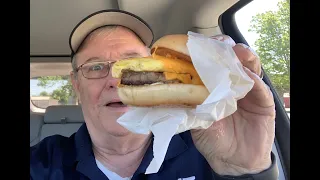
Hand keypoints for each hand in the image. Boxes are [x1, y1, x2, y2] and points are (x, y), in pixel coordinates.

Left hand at [191, 35, 275, 175]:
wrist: (232, 161)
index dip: (208, 51)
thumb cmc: (212, 139)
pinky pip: (261, 86)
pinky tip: (247, 74)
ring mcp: (249, 90)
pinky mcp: (263, 101)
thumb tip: (174, 90)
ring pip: (249, 66)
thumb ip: (190, 105)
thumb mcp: (197, 121)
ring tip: (236, 53)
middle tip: (220, 45)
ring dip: (243, 57)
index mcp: (215, 85)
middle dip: (226, 48)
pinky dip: (254, 78)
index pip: (212, 61)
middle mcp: (232, 84)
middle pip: (232, 58)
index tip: (200, 45)